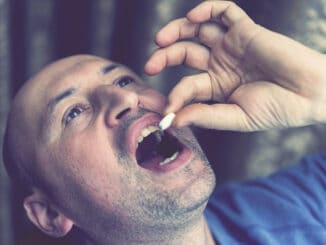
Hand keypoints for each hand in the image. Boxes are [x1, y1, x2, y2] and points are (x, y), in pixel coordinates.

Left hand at [145, 0, 325, 130]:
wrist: (311, 94)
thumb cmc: (278, 108)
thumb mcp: (237, 117)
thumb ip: (206, 115)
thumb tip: (175, 120)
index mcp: (217, 87)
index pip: (187, 86)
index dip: (175, 96)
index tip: (168, 110)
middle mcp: (220, 64)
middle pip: (184, 53)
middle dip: (164, 57)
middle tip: (149, 66)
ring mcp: (232, 45)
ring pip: (197, 29)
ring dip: (176, 30)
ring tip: (160, 41)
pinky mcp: (246, 30)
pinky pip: (224, 11)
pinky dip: (207, 9)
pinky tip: (193, 17)